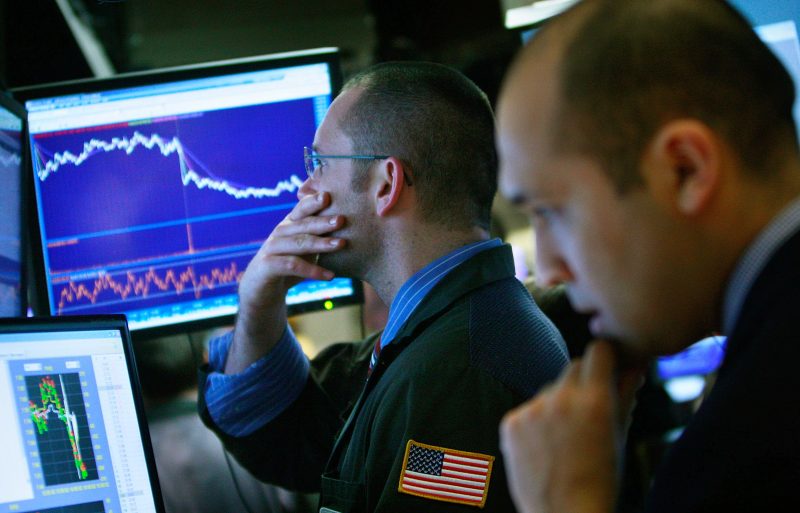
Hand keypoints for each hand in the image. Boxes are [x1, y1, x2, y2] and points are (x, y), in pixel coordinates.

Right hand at [225, 192, 344, 372]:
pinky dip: (313, 270)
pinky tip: (330, 276)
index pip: (302, 208)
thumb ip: (321, 236)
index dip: (314, 201)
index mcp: (290, 224)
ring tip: (342, 244)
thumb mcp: (306, 248)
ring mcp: (272, 247)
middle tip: (342, 220)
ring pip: (299, 243)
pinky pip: (293, 265)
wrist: (262, 289)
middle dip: (323, 221)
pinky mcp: (268, 265)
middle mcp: (280, 232)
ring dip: (321, 243)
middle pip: (303, 224)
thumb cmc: (289, 265)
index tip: (330, 195)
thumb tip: (354, 228)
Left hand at [499, 340, 643, 512]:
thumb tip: (637, 364)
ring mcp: (533, 410)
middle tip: (587, 413)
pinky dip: (535, 422)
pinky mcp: (512, 422)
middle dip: (583, 382)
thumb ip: (627, 393)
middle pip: (573, 367)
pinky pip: (528, 409)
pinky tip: (544, 447)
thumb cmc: (600, 479)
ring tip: (564, 439)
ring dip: (558, 404)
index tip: (607, 364)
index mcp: (595, 401)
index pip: (599, 351)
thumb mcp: (619, 435)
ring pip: (550, 390)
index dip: (605, 357)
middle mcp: (562, 399)